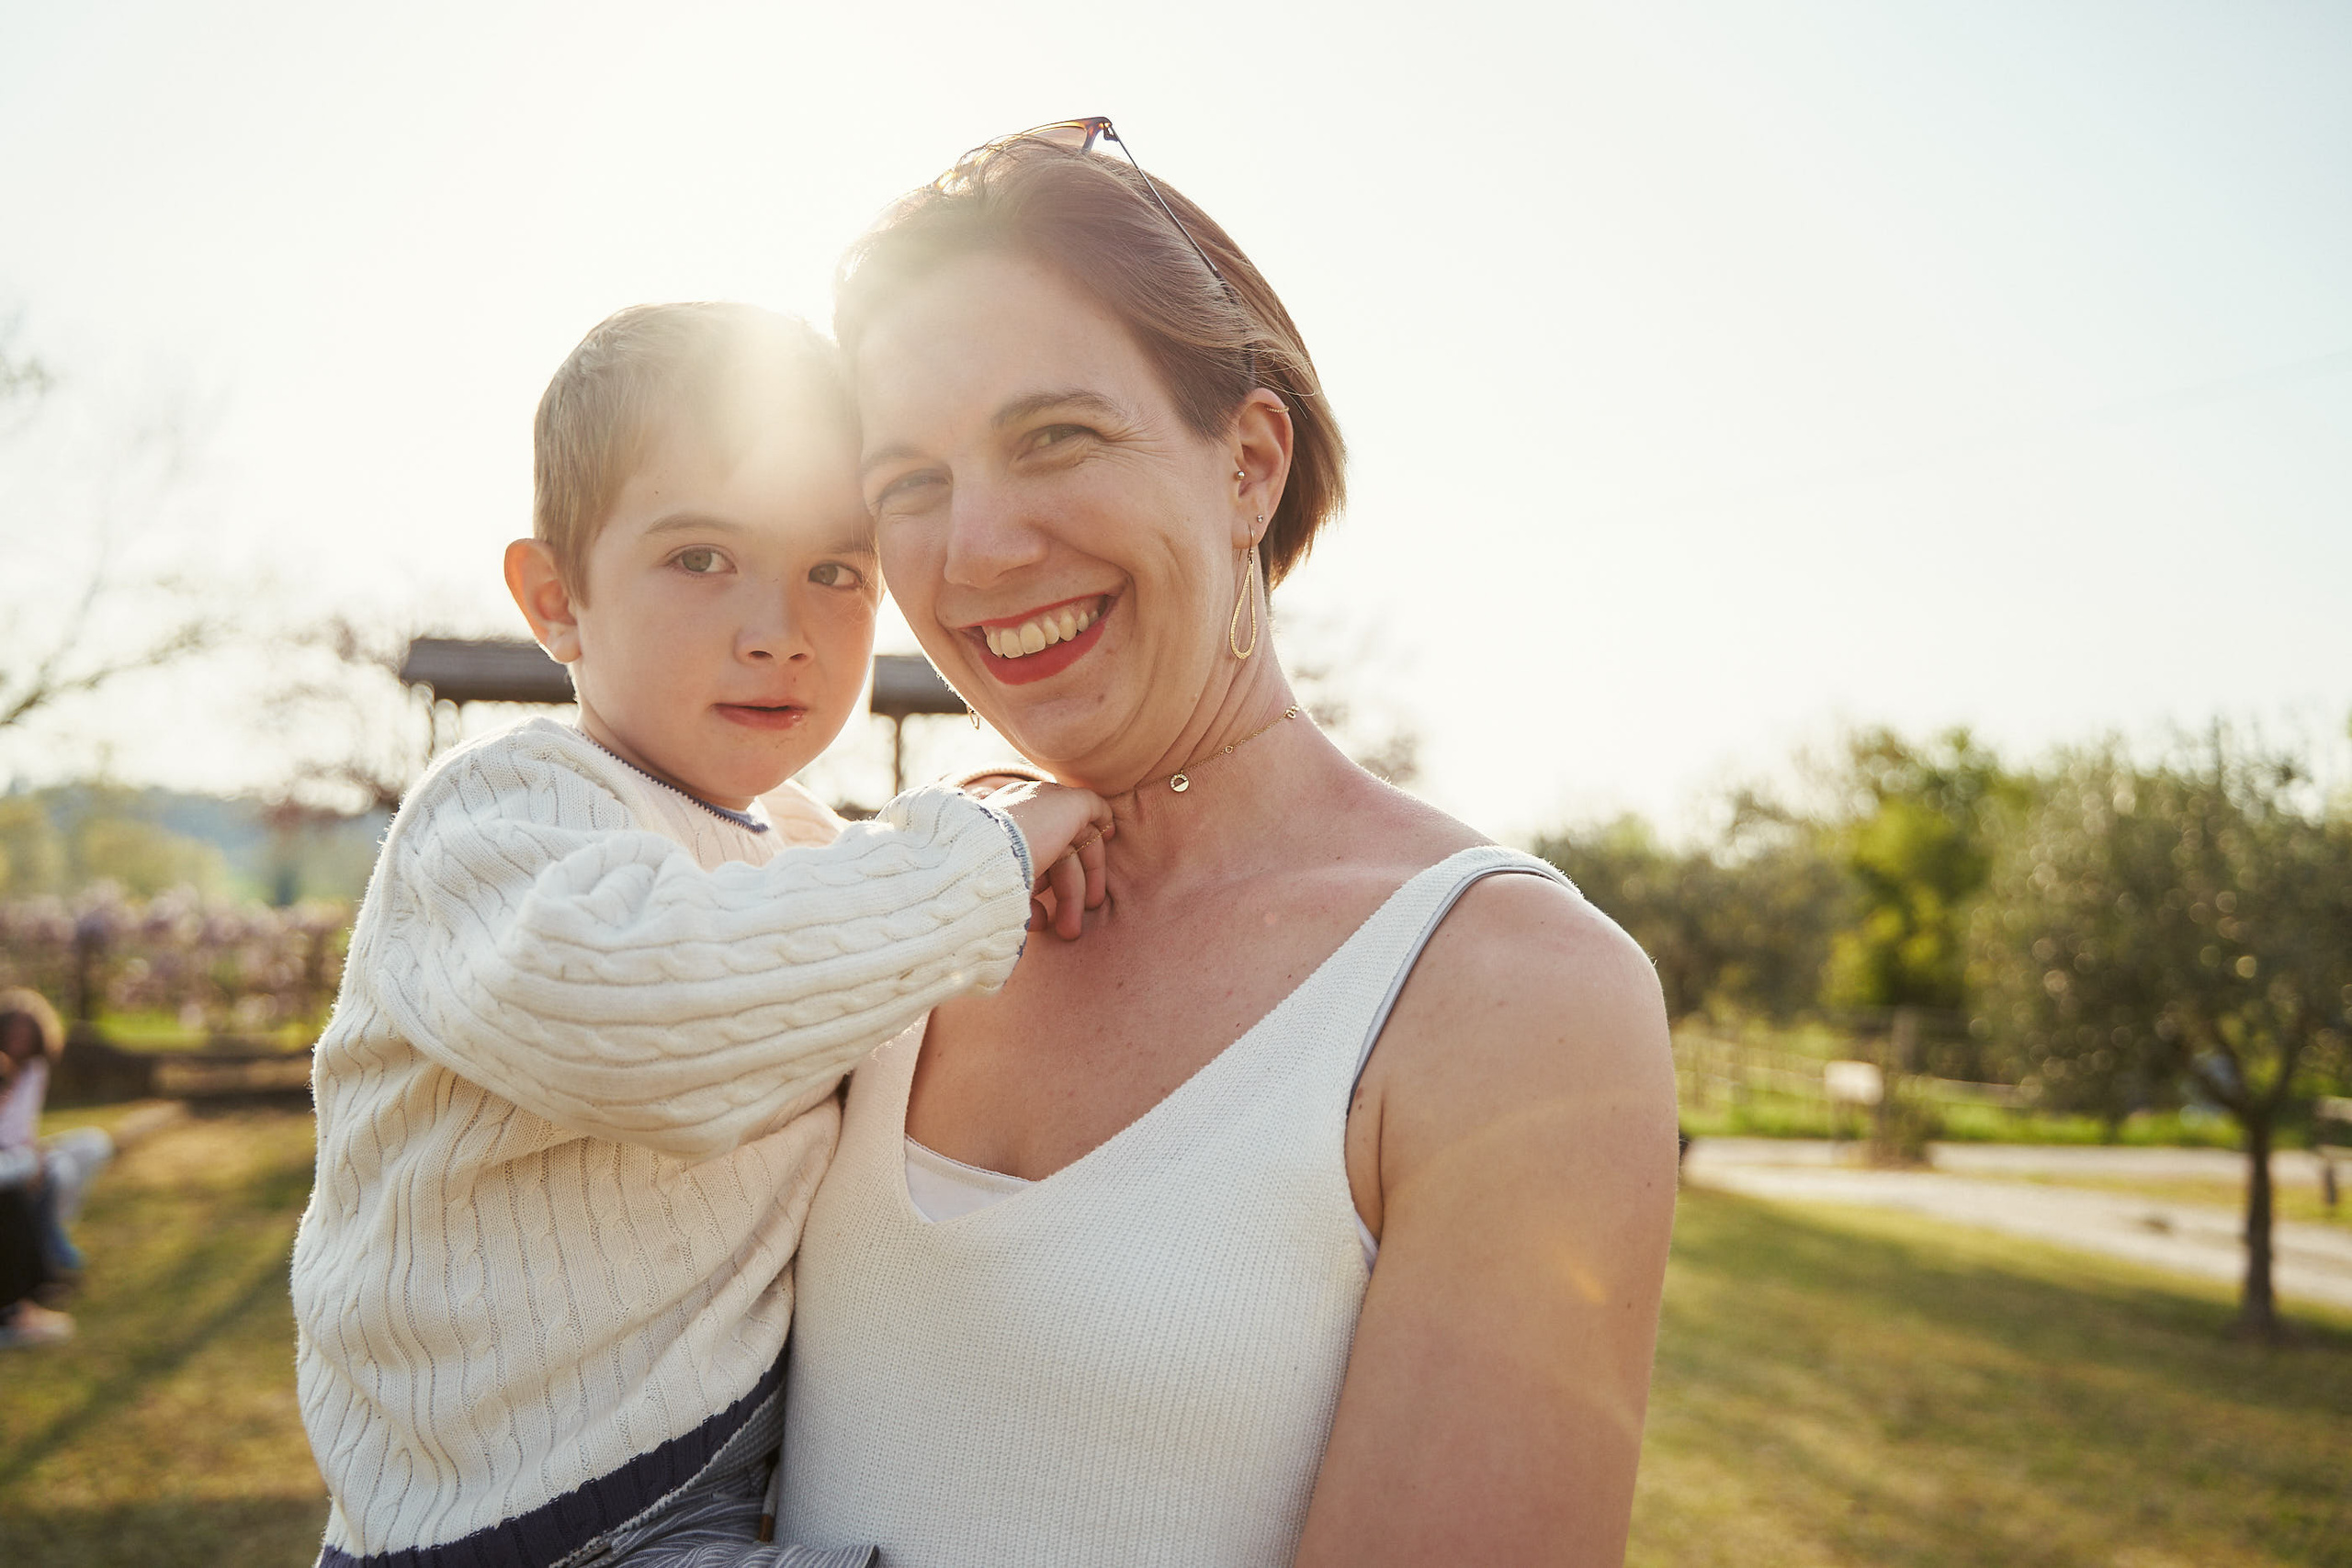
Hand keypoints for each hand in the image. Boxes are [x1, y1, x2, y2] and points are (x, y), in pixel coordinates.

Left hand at [986, 780, 1113, 939]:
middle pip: (1066, 859)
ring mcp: (1008, 855)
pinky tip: (1040, 922)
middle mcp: (1023, 827)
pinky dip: (1037, 912)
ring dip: (1065, 906)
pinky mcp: (995, 882)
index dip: (1096, 851)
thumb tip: (1104, 817)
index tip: (1106, 866)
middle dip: (1082, 889)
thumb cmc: (1030, 829)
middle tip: (1091, 910)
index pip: (1078, 828)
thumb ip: (1092, 805)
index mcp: (1038, 804)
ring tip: (1068, 932)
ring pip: (1048, 882)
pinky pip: (1023, 898)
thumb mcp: (1069, 804)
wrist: (979, 859)